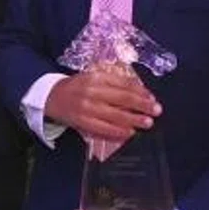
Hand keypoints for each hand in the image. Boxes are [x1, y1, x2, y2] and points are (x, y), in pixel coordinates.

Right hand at [43, 66, 159, 143]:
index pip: (123, 84)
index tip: (152, 97)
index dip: (140, 91)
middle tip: (157, 110)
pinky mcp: (82, 121)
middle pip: (122, 99)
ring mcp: (86, 107)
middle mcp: (92, 91)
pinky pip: (103, 128)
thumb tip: (139, 91)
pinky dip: (117, 131)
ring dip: (134, 119)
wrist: (51, 96)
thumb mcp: (93, 77)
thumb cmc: (78, 87)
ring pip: (115, 115)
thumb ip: (113, 83)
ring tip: (148, 123)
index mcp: (96, 77)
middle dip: (142, 105)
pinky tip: (129, 132)